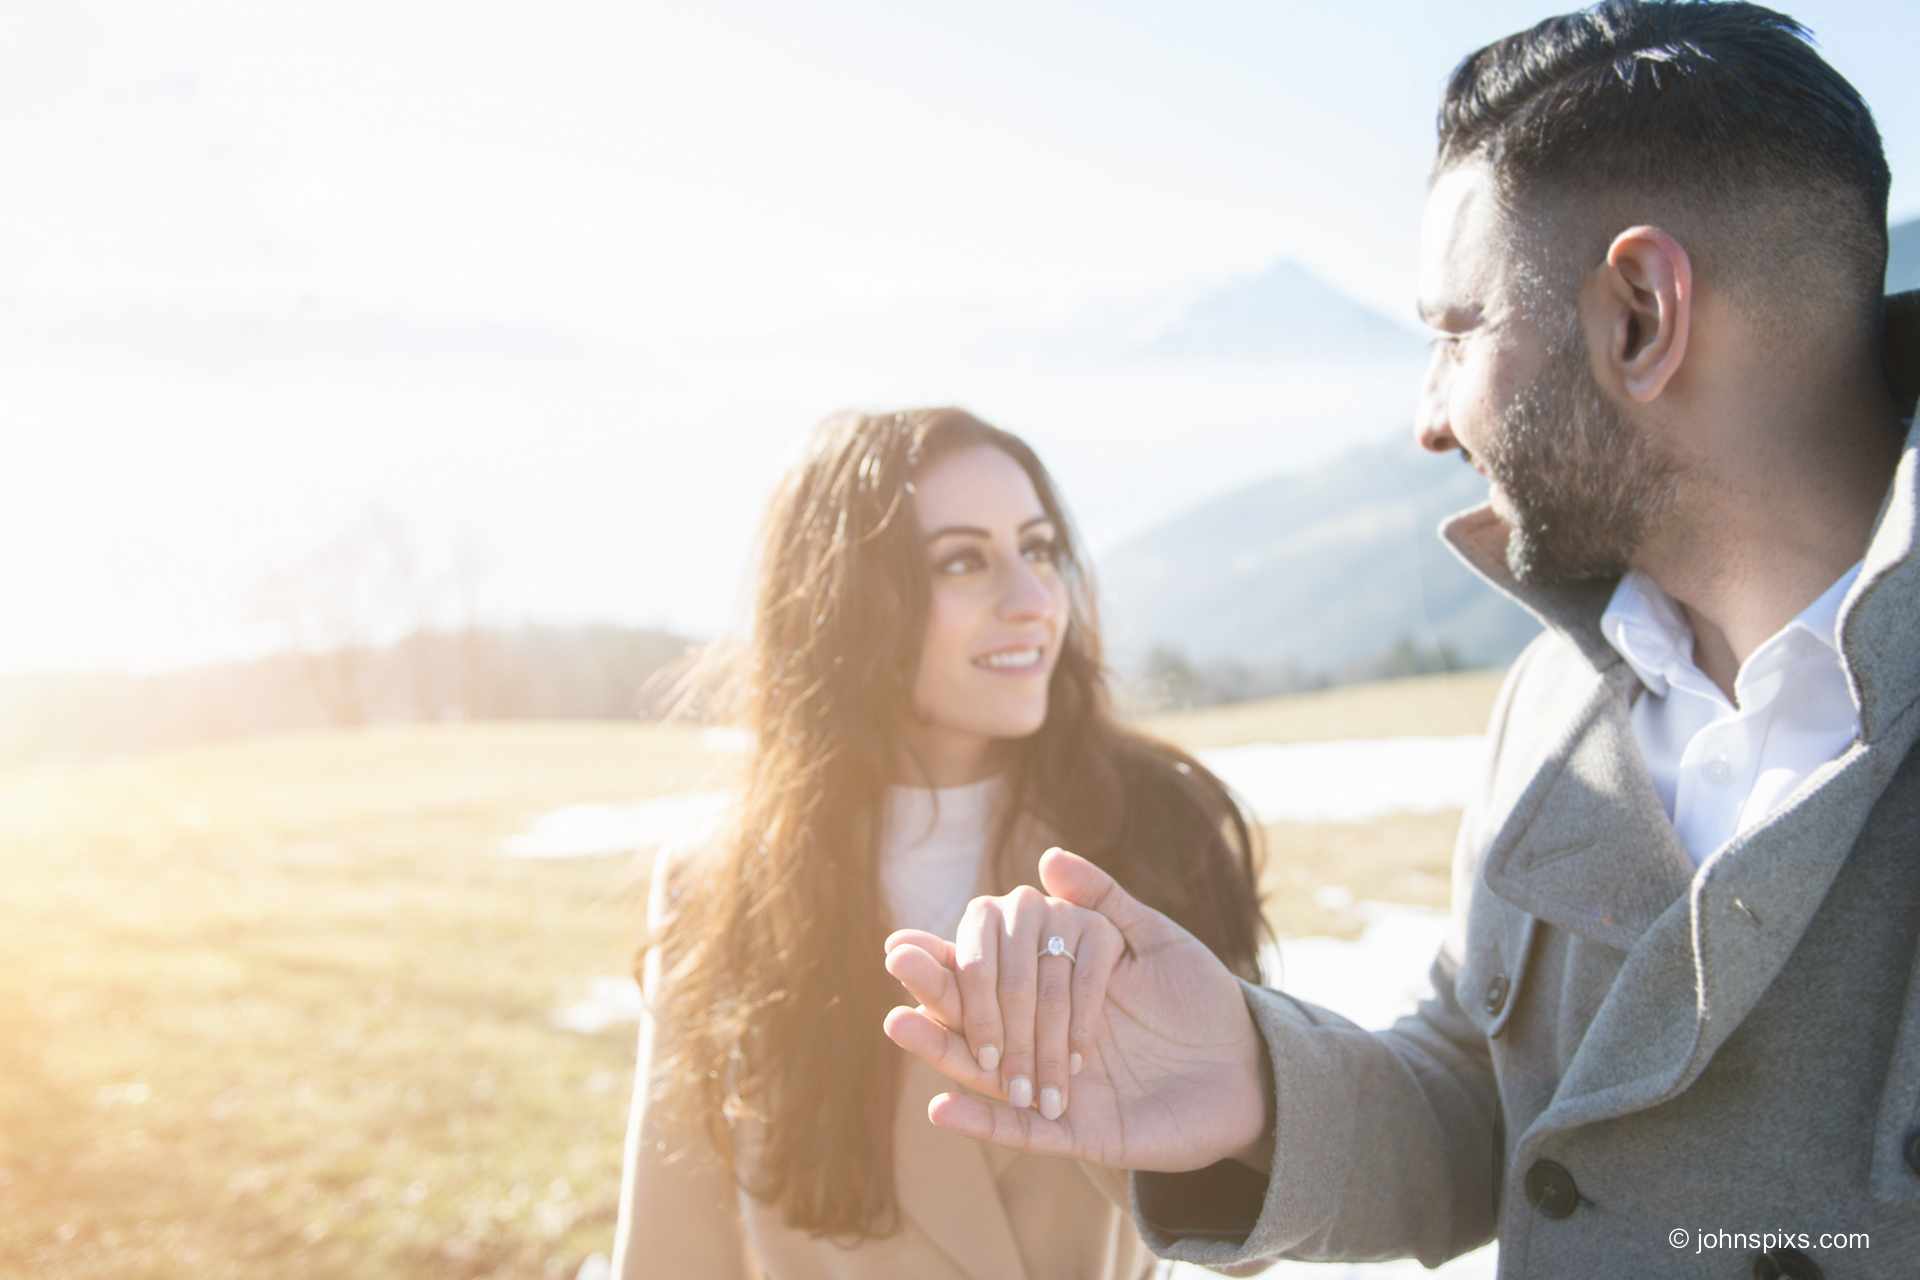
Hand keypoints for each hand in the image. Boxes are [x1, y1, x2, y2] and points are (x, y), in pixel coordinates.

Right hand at [882, 847, 1270, 1172]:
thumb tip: (1047, 858)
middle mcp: (1043, 1037)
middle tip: (897, 964)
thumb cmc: (1202, 1002)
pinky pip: (1021, 1133)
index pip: (990, 969)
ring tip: (896, 1024)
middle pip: (975, 1014)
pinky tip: (940, 1109)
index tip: (906, 941)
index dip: (950, 956)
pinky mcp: (1080, 1133)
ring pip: (985, 1070)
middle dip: (935, 990)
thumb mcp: (1155, 943)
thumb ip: (1103, 905)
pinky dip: (982, 1123)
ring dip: (940, 1049)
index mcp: (1054, 989)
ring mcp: (1055, 1086)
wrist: (1251, 1070)